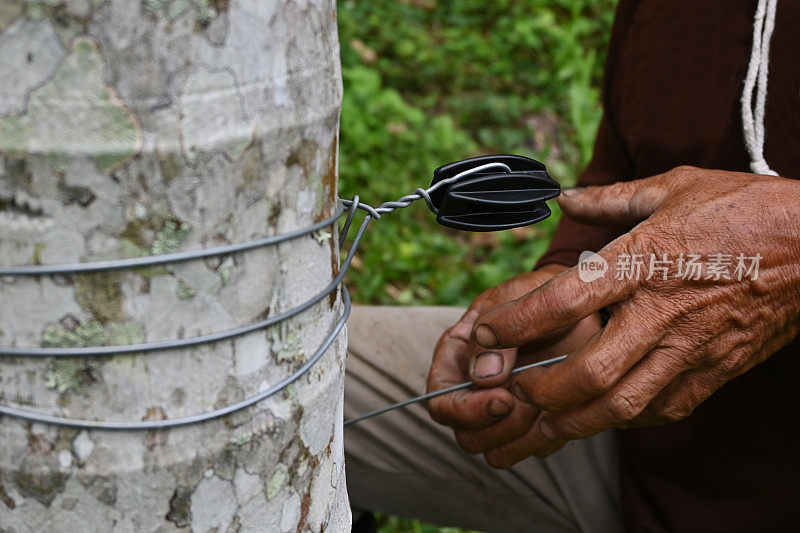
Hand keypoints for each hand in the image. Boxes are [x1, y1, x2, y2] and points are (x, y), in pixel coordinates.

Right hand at [425, 264, 601, 466]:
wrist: (583, 303)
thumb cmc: (539, 295)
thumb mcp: (512, 299)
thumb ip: (491, 335)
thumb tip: (481, 378)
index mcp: (457, 359)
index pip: (440, 403)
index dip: (467, 410)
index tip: (505, 398)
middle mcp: (474, 391)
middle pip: (467, 436)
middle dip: (500, 427)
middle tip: (531, 401)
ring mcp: (504, 411)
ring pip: (495, 453)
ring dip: (523, 437)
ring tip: (550, 405)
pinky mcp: (535, 424)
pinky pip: (532, 452)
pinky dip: (547, 439)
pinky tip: (564, 410)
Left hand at [473, 166, 799, 449]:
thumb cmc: (743, 209)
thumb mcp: (674, 187)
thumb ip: (611, 198)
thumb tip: (564, 196)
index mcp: (643, 260)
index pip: (564, 299)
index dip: (516, 322)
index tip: (486, 331)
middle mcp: (662, 311)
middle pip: (588, 371)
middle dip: (540, 388)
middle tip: (512, 386)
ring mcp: (691, 348)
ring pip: (621, 404)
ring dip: (573, 418)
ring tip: (544, 416)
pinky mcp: (714, 371)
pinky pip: (660, 409)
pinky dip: (623, 417)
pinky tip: (603, 410)